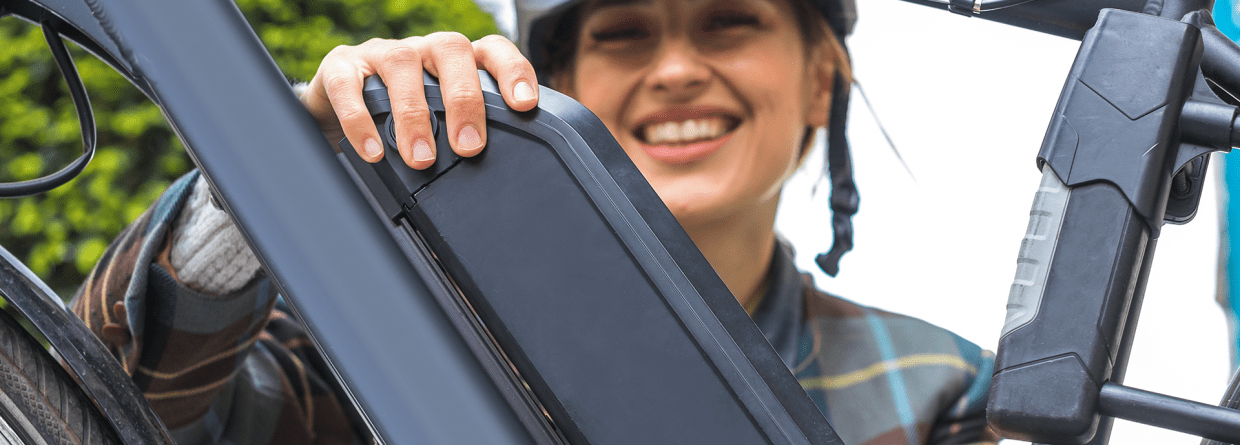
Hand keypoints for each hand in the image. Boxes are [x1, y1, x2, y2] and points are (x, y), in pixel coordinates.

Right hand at [302, 33, 539, 168]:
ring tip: (422, 158)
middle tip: (469, 147)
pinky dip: (360, 119)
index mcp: (456, 60)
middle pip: (451, 50)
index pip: (492, 49)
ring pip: (402, 63)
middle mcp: (423, 49)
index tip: (525, 105)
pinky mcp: (341, 66)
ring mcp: (381, 53)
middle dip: (464, 99)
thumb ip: (466, 135)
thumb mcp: (440, 122)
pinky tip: (373, 151)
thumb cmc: (401, 117)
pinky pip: (349, 84)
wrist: (335, 109)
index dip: (512, 70)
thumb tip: (500, 181)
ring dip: (414, 113)